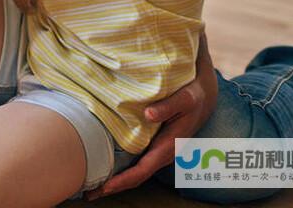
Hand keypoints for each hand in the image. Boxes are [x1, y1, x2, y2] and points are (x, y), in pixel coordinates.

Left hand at [85, 60, 217, 198]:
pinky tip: (106, 168)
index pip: (143, 169)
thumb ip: (167, 107)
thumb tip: (148, 114)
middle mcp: (163, 154)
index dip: (124, 180)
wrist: (203, 98)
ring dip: (116, 180)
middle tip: (89, 194)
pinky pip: (137, 163)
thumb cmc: (192, 97)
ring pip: (136, 172)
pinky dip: (122, 170)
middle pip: (136, 177)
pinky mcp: (155, 146)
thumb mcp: (184, 99)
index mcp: (169, 146)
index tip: (105, 187)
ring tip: (91, 186)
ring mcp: (159, 152)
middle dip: (114, 187)